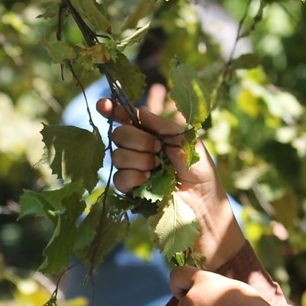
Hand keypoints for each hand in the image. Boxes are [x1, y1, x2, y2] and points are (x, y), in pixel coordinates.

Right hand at [97, 84, 244, 268]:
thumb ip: (163, 125)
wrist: (202, 200)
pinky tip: (148, 180)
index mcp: (151, 133)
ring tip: (158, 168)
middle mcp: (138, 149)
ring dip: (140, 160)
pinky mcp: (130, 190)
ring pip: (117, 156)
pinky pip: (119, 178)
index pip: (126, 118)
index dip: (112, 110)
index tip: (103, 105)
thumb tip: (139, 111)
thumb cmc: (199, 169)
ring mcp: (132, 169)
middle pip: (119, 134)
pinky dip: (134, 177)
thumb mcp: (186, 140)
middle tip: (157, 149)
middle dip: (137, 139)